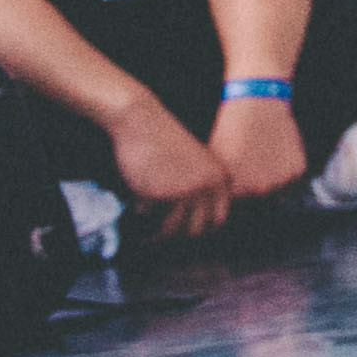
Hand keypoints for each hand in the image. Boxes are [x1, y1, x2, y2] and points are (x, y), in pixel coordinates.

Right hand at [108, 95, 234, 239]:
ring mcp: (186, 191)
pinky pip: (148, 216)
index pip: (218, 220)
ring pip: (173, 230)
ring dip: (157, 234)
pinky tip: (136, 202)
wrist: (141, 120)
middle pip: (197, 230)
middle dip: (178, 236)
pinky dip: (140, 212)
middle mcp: (208, 187)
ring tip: (145, 234)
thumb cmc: (162, 142)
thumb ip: (199, 192)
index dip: (200, 229)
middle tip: (161, 236)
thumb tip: (192, 230)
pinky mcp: (161, 193)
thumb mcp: (193, 166)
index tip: (182, 232)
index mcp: (220, 179)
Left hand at [209, 93, 310, 207]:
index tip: (236, 190)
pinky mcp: (298, 170)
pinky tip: (275, 155)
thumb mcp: (217, 164)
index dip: (237, 203)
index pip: (239, 213)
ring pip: (278, 195)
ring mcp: (281, 181)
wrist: (256, 104)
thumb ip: (222, 191)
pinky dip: (286, 173)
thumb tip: (222, 208)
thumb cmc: (231, 131)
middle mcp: (260, 191)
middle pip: (260, 207)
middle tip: (251, 173)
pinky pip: (293, 182)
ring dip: (272, 185)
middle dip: (255, 196)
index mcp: (236, 192)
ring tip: (262, 163)